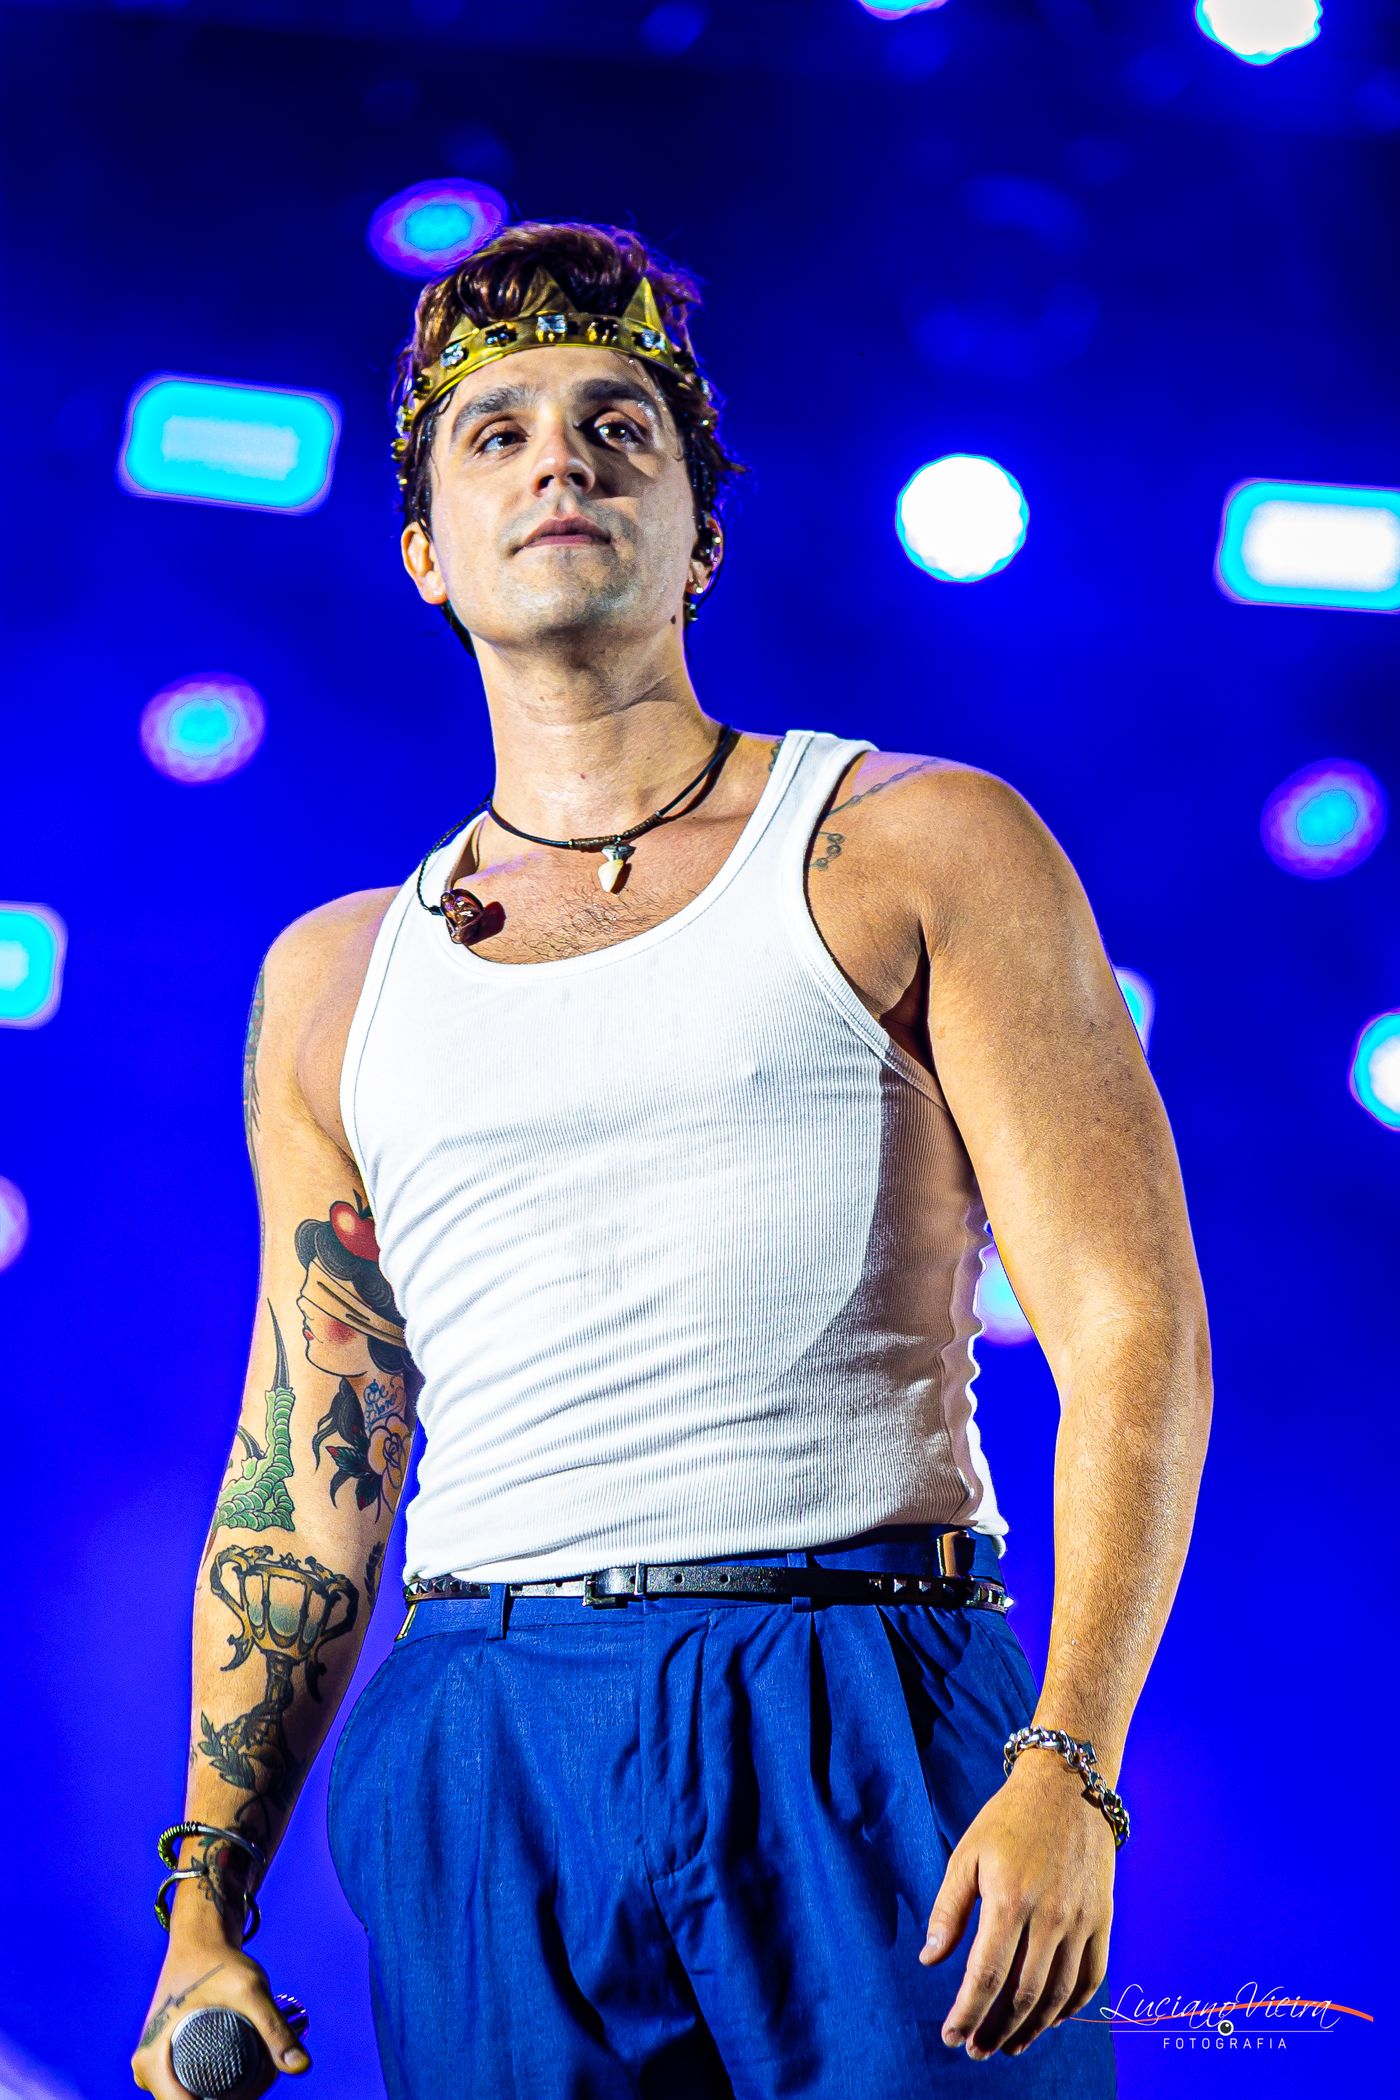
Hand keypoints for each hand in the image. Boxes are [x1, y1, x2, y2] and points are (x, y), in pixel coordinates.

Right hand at [131, 1936, 310, 2096]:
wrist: (200, 1939)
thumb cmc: (220, 1961)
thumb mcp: (250, 1991)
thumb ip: (274, 2029)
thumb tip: (302, 2068)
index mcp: (151, 2060)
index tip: (255, 2092)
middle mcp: (145, 2069)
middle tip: (262, 2076)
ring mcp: (153, 2066)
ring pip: (191, 2098)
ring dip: (224, 2095)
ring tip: (257, 2069)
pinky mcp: (164, 2060)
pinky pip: (188, 2086)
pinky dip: (217, 2084)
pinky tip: (245, 2069)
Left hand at [918, 1753, 1114, 2059]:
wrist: (1069, 1786)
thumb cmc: (1008, 1819)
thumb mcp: (967, 1854)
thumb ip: (948, 1909)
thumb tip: (930, 1959)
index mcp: (1010, 1898)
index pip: (986, 1974)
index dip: (968, 2012)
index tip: (952, 2036)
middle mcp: (1050, 1915)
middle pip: (1023, 1994)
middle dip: (996, 2029)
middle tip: (978, 2049)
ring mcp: (1081, 1919)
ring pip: (1058, 1993)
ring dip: (1032, 2028)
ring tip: (1009, 2044)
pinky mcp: (1103, 1919)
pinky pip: (1090, 1977)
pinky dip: (1070, 2007)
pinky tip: (1049, 2019)